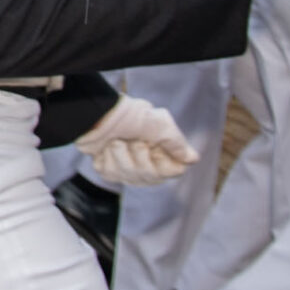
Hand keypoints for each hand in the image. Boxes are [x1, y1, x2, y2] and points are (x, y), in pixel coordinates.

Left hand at [74, 96, 196, 186]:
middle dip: (139, 154)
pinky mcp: (108, 171)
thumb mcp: (159, 124)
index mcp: (164, 152)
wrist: (96, 114)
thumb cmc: (131, 116)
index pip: (174, 171)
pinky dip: (105, 158)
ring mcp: (128, 169)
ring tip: (116, 140)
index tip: (154, 144)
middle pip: (151, 176)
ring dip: (120, 154)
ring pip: (129, 175)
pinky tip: (104, 148)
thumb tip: (192, 159)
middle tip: (133, 139)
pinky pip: (110, 174)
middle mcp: (148, 164)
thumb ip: (176, 143)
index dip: (163, 159)